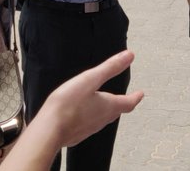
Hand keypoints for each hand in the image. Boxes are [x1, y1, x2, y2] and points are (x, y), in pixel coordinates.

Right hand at [0, 51, 143, 170]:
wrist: (50, 129)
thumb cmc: (68, 104)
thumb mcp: (90, 79)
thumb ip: (110, 67)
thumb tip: (129, 56)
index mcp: (108, 106)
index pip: (128, 103)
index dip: (135, 97)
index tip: (140, 94)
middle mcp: (101, 120)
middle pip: (116, 112)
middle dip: (122, 104)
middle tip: (125, 100)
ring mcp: (89, 128)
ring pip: (102, 119)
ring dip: (106, 112)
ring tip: (105, 106)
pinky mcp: (76, 134)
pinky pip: (88, 125)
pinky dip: (90, 118)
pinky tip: (83, 116)